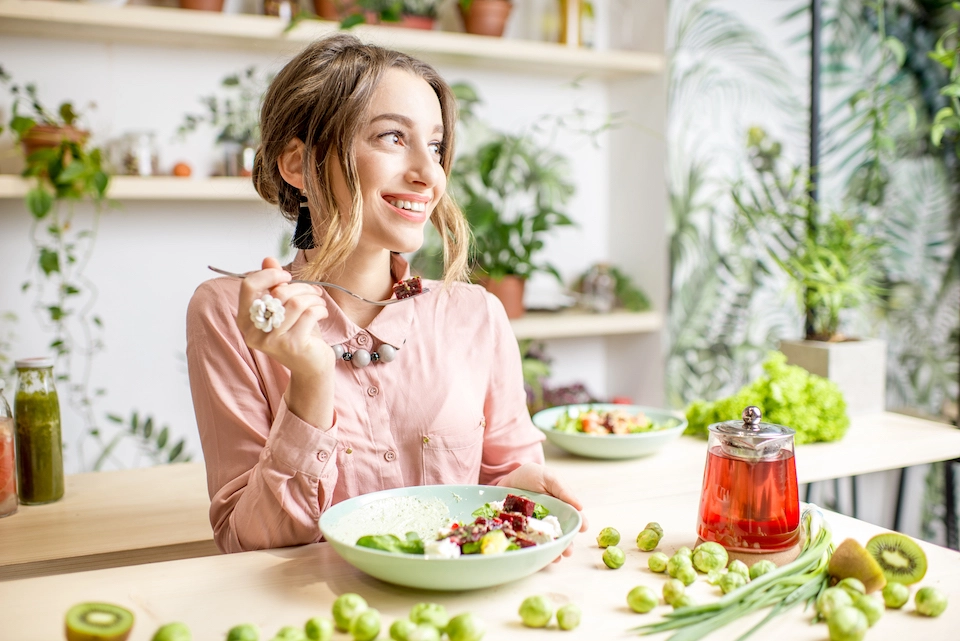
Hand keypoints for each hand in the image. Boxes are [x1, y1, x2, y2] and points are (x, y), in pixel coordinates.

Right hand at [236, 257, 333, 377]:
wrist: (311, 366)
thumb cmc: (296, 333)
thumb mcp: (283, 308)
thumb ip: (273, 284)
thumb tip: (268, 259)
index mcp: (245, 319)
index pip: (248, 286)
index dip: (269, 275)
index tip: (286, 276)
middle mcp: (253, 331)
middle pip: (277, 293)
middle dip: (301, 287)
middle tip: (314, 291)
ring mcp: (271, 340)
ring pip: (295, 303)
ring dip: (313, 298)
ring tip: (319, 301)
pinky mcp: (292, 345)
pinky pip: (309, 314)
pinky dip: (320, 309)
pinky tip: (322, 313)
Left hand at [497, 462, 588, 559]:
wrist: (505, 478)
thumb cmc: (531, 476)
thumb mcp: (548, 478)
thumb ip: (563, 490)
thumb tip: (580, 506)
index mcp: (560, 506)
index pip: (572, 517)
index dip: (579, 524)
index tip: (584, 528)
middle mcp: (549, 519)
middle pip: (561, 534)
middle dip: (567, 544)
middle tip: (568, 551)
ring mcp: (535, 526)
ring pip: (547, 541)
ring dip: (553, 550)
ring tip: (556, 557)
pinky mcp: (521, 530)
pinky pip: (528, 542)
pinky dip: (533, 550)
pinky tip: (537, 554)